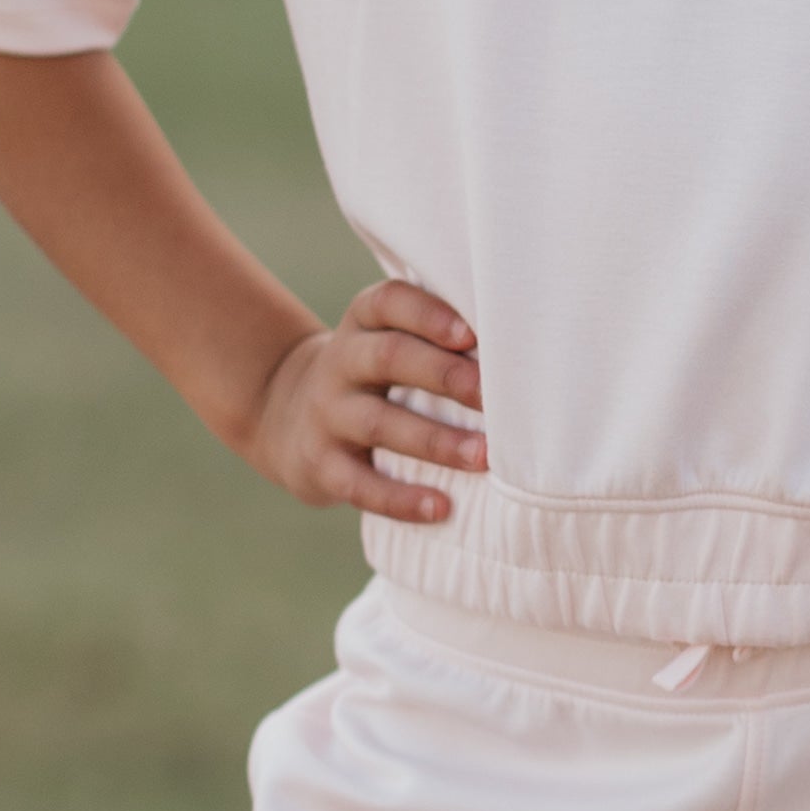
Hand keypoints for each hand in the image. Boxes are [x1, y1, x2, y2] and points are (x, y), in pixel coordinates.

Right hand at [237, 283, 486, 524]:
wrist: (289, 416)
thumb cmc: (375, 374)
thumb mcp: (389, 338)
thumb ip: (438, 337)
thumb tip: (520, 353)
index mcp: (364, 321)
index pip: (389, 303)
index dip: (429, 315)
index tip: (472, 334)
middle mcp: (341, 361)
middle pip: (389, 358)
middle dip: (445, 375)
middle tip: (494, 397)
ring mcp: (328, 413)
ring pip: (380, 423)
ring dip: (436, 440)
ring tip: (483, 457)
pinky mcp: (321, 464)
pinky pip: (360, 484)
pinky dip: (400, 498)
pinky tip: (440, 507)